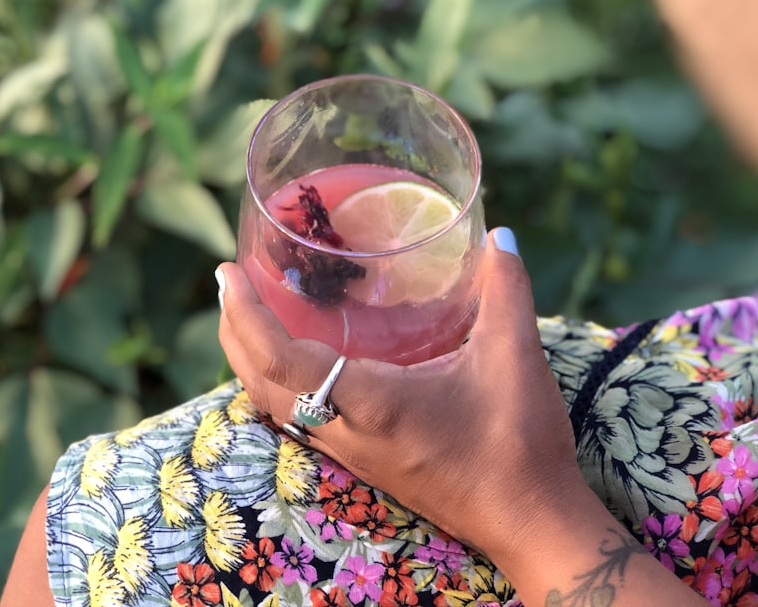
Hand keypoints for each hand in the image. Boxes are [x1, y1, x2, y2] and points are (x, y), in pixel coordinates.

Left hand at [218, 228, 581, 563]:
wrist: (528, 522)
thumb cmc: (518, 444)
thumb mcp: (514, 359)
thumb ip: (506, 291)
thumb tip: (500, 236)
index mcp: (369, 403)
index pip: (281, 359)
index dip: (246, 316)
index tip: (229, 273)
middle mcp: (346, 432)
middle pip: (260, 384)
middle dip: (235, 332)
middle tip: (230, 282)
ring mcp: (351, 453)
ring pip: (275, 406)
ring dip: (251, 360)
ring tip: (248, 315)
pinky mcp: (364, 462)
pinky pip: (299, 420)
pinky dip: (279, 383)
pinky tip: (298, 362)